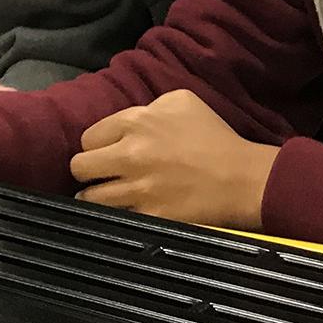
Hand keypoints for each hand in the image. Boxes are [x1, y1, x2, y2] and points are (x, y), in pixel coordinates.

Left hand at [69, 89, 279, 228]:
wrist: (243, 178)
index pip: (87, 138)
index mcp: (134, 122)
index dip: (96, 146)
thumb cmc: (214, 136)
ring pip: (89, 199)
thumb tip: (126, 121)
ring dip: (96, 199)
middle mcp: (129, 155)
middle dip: (88, 172)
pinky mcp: (149, 216)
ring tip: (106, 199)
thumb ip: (146, 107)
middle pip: (79, 168)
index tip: (106, 153)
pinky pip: (114, 220)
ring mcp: (138, 189)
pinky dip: (116, 218)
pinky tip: (124, 214)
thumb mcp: (180, 101)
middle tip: (100, 177)